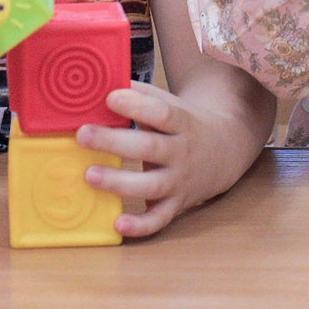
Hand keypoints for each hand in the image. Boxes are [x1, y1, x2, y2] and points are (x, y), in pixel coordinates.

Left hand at [75, 82, 224, 239]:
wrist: (226, 149)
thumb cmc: (184, 123)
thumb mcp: (170, 104)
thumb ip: (139, 95)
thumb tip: (100, 82)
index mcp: (182, 122)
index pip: (162, 112)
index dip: (136, 105)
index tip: (109, 98)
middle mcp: (182, 152)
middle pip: (150, 148)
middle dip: (114, 142)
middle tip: (82, 134)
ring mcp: (180, 180)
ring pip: (152, 185)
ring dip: (120, 183)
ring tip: (89, 175)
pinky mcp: (177, 204)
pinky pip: (159, 219)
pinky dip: (140, 226)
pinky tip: (117, 224)